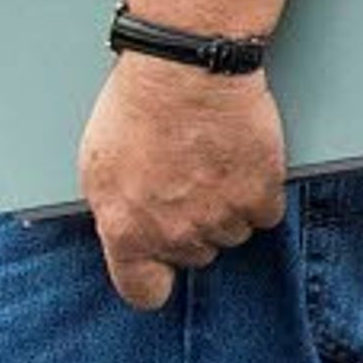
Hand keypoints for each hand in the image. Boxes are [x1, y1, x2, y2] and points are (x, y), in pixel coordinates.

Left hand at [79, 51, 285, 308]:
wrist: (185, 71)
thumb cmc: (135, 108)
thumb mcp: (98, 167)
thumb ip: (116, 211)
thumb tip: (127, 232)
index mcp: (126, 230)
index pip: (142, 291)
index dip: (153, 281)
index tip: (160, 271)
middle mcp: (174, 233)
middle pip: (194, 255)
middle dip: (191, 227)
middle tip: (184, 181)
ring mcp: (219, 218)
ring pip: (232, 234)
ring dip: (226, 208)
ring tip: (209, 162)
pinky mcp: (259, 196)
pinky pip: (264, 214)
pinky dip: (258, 192)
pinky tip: (238, 160)